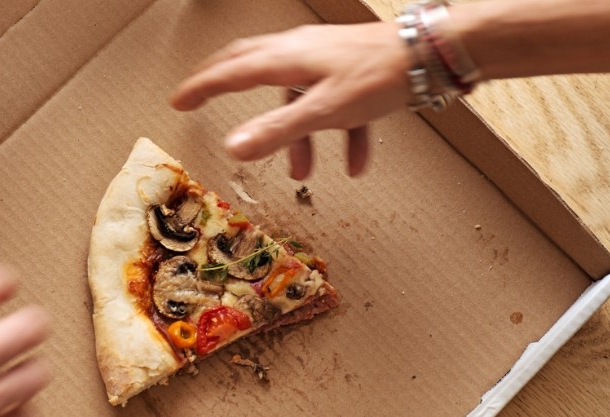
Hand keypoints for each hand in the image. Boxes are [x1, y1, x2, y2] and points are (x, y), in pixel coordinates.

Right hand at [171, 22, 411, 178]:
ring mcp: (325, 59)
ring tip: (301, 171)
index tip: (178, 101)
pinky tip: (355, 163)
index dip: (201, 87)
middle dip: (224, 84)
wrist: (431, 54)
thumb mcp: (323, 110)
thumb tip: (233, 149)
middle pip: (250, 65)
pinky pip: (333, 104)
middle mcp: (300, 52)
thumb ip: (278, 132)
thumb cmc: (379, 75)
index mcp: (286, 58)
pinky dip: (339, 134)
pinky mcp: (349, 70)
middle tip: (202, 97)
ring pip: (296, 96)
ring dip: (296, 136)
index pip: (230, 71)